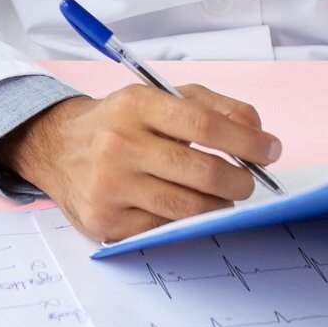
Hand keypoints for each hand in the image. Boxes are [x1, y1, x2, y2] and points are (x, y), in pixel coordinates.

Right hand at [0, 85, 280, 244]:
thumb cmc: (120, 122)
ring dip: (218, 205)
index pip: (205, 126)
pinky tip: (185, 208)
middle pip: (202, 173)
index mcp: (136, 105)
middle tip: (248, 181)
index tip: (270, 150)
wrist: (56, 148)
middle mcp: (119, 144)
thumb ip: (212, 107)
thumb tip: (257, 132)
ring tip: (221, 196)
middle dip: (240, 181)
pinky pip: (163, 228)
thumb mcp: (160, 97)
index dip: (247, 142)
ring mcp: (110, 187)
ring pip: (188, 208)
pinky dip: (184, 220)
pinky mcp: (105, 221)